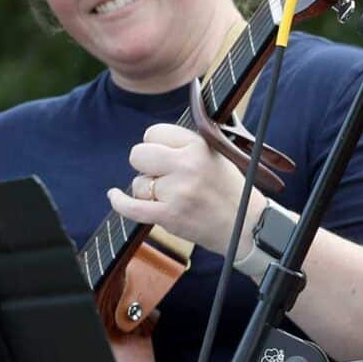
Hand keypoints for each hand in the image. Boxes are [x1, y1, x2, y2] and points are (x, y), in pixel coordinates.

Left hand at [105, 122, 263, 259]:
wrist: (248, 228)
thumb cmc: (231, 192)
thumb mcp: (216, 156)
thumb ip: (186, 146)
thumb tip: (151, 142)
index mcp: (199, 146)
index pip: (154, 133)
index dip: (155, 145)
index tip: (162, 156)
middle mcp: (188, 165)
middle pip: (139, 154)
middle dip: (144, 165)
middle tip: (159, 175)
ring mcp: (178, 191)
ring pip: (138, 183)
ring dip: (147, 191)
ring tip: (172, 198)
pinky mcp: (170, 215)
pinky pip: (132, 207)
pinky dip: (120, 202)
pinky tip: (114, 196)